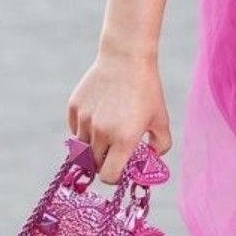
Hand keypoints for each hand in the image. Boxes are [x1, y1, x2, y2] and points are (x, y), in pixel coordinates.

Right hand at [67, 48, 171, 184]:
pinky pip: (74, 130)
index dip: (114, 177)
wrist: (126, 57)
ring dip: (92, 148)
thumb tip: (150, 161)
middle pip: (94, 165)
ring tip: (106, 134)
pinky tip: (98, 117)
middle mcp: (101, 133)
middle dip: (104, 163)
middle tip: (114, 153)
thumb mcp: (161, 119)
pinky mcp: (74, 108)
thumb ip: (160, 146)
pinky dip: (84, 131)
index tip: (120, 170)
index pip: (109, 176)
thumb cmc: (147, 90)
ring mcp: (85, 120)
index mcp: (124, 140)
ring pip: (81, 149)